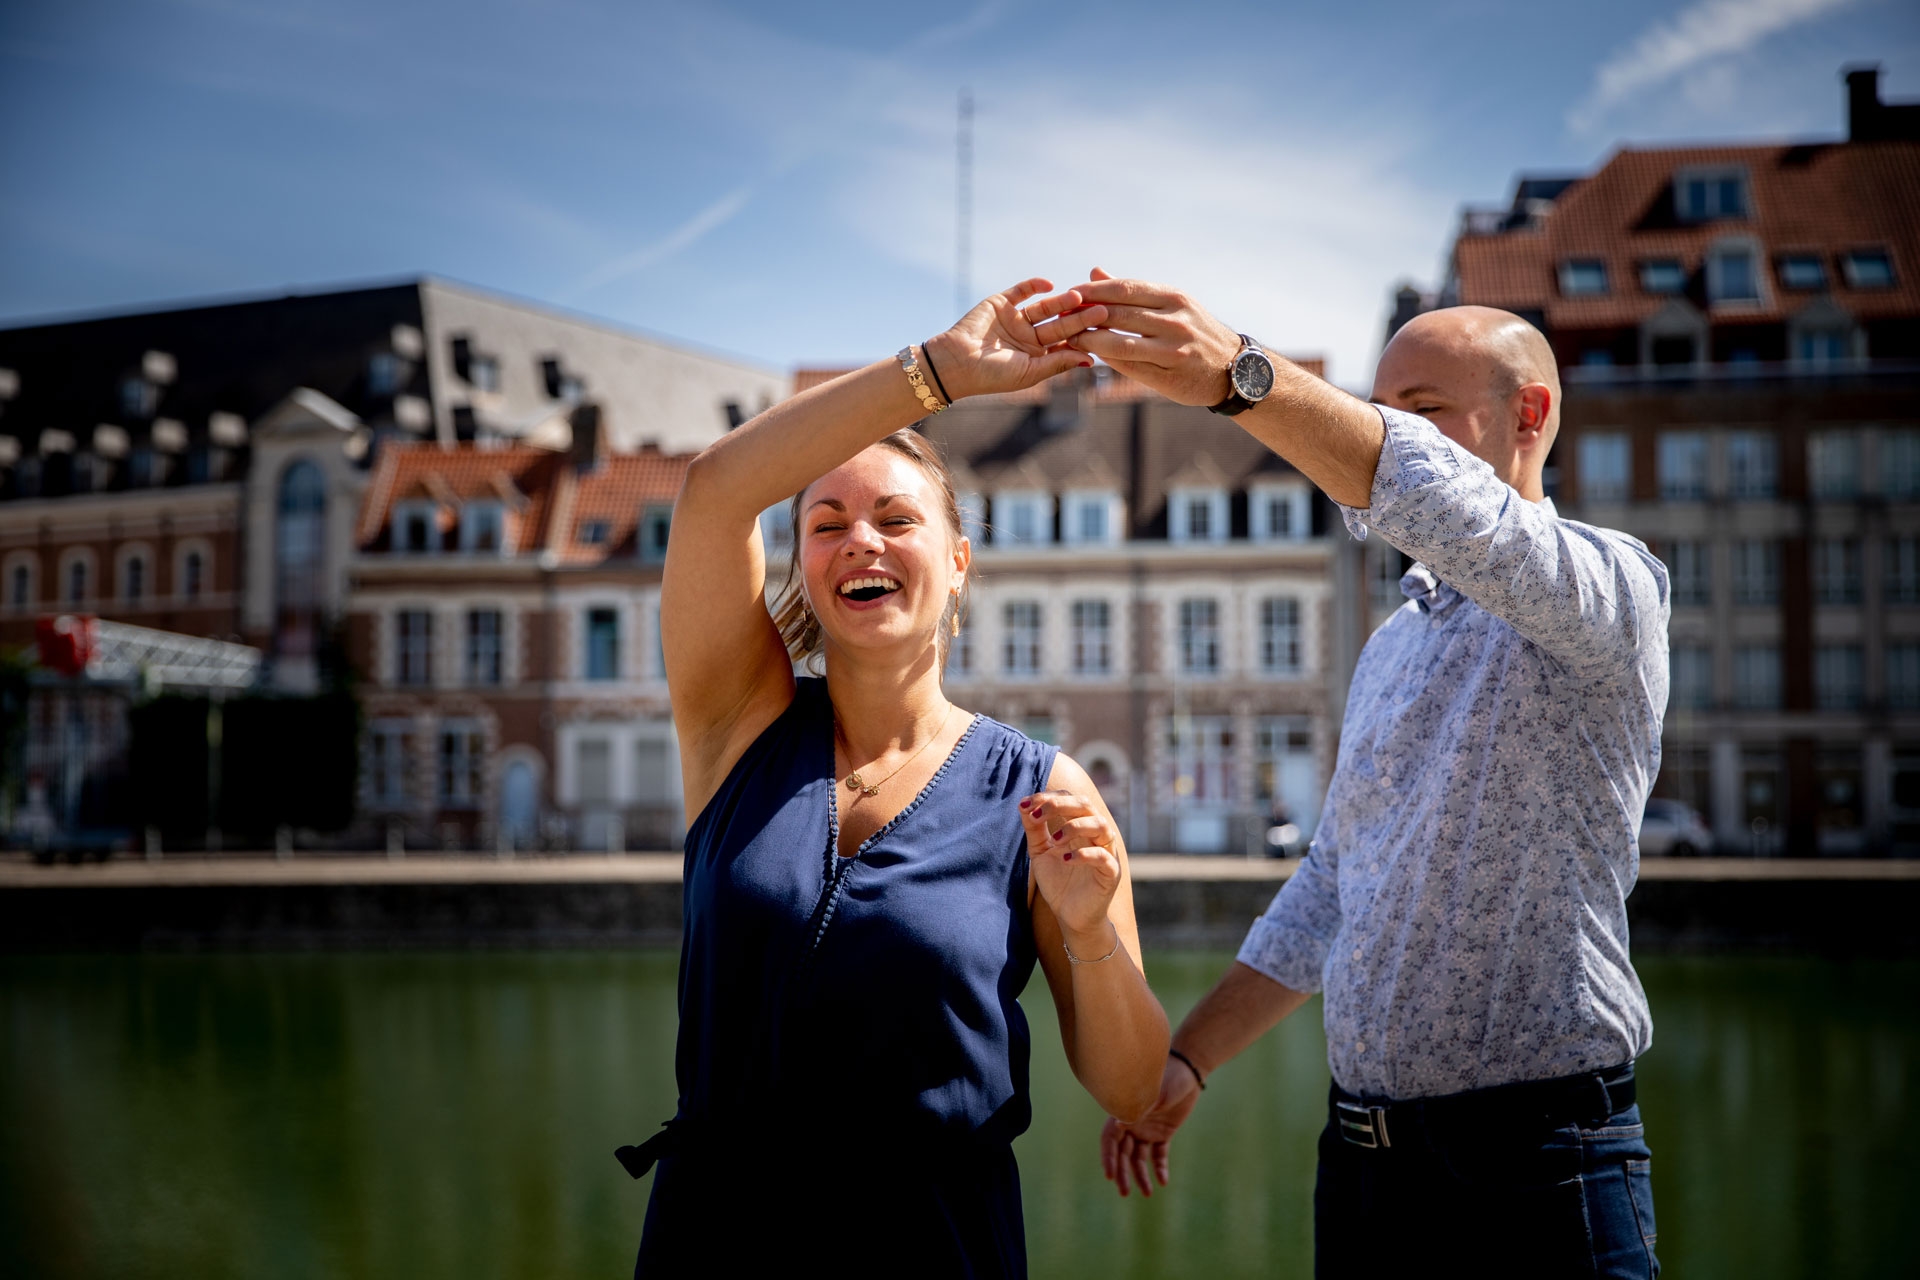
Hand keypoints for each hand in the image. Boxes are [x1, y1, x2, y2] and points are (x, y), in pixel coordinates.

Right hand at [924, 278, 1096, 400]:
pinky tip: (1050, 285)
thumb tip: (1091, 360)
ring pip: (1044, 307)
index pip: (1065, 343)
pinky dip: (1035, 285)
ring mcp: (1016, 319)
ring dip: (1061, 301)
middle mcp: (1029, 336)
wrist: (955, 363)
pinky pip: (1022, 291)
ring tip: (1078, 295)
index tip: (1104, 332)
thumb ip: (1058, 363)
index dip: (1083, 337)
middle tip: (1101, 310)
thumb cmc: (992, 376)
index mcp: (1038, 356)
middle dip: (1079, 317)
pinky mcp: (1001, 303)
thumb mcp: (1029, 373)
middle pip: (1059, 324)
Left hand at [1019, 789, 1121, 944]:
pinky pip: (1104, 857)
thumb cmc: (1058, 881)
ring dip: (1075, 827)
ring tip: (1055, 841)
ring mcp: (1106, 852)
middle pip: (1085, 804)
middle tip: (1038, 815)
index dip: (1047, 797)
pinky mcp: (1111, 873)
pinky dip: (1085, 854)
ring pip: (1100, 825)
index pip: (1069, 798)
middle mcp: (1095, 834)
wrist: (1070, 916)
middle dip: (1060, 805)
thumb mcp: (1040, 852)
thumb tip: (1023, 804)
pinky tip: (1066, 860)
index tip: (1025, 805)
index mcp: (1079, 825)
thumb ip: (1034, 829)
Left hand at [1062, 267, 1243, 406]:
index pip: (1125, 288)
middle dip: (1084, 314)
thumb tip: (1095, 273)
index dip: (1093, 291)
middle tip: (1060, 316)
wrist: (1235, 368)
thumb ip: (1133, 292)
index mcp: (1173, 298)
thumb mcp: (1172, 305)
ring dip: (1089, 339)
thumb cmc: (1196, 333)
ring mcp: (1172, 349)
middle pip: (1118, 313)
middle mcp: (1174, 320)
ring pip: (1119, 341)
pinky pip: (1129, 365)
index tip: (1069, 293)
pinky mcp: (1168, 374)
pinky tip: (1090, 356)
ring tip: (1069, 337)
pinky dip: (1106, 359)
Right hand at [1101, 1055, 1201, 1196]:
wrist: (1190, 1070)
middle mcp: (1133, 1123)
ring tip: (1148, 1193)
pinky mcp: (1163, 1133)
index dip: (1108, 1157)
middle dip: (1122, 1173)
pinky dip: (1160, 1168)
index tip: (1110, 1175)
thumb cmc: (1169, 1077)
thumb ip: (1139, 1109)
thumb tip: (1116, 1125)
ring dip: (1141, 1175)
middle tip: (1124, 1192)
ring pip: (1139, 1158)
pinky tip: (1163, 1181)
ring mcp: (1147, 1129)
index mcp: (1125, 1112)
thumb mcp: (1156, 1093)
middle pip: (1123, 1153)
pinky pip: (1159, 1155)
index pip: (1110, 1139)